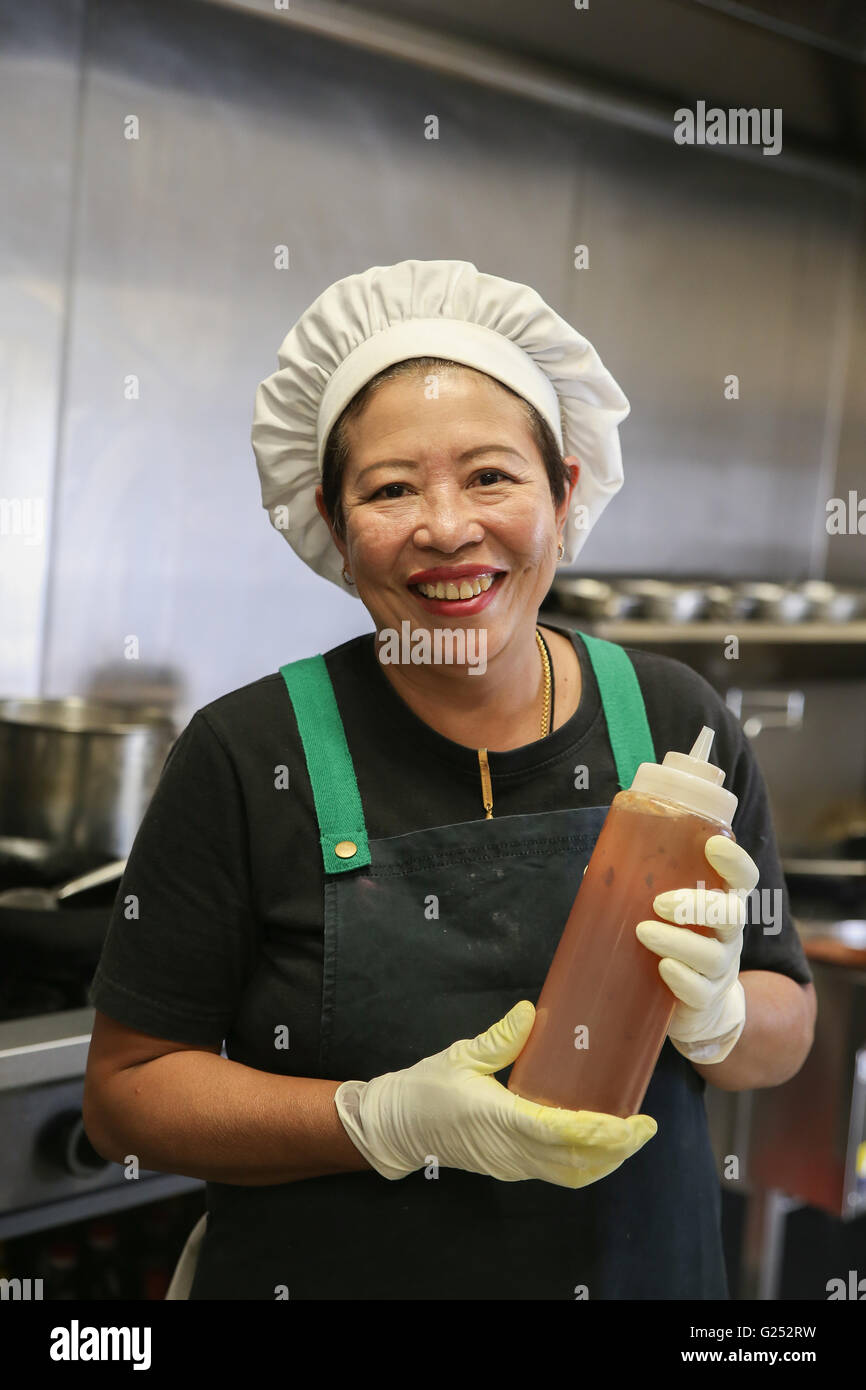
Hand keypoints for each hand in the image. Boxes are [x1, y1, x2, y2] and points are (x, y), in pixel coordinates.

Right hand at [334, 1001, 656, 1186]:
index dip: (601, 1132)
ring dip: (605, 1160)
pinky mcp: (510, 1168)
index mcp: (500, 1120)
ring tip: (630, 1137)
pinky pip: (556, 1174)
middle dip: (616, 1149)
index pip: (561, 1133)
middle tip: (645, 1127)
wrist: (395, 1127)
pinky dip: (584, 1164)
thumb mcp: (462, 1056)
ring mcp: (512, 1165)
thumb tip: (531, 1011)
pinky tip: (598, 1144)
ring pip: (570, 1174)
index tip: (632, 1122)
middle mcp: (511, 1151)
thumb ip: (500, 1039)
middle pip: (576, 1162)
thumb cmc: (425, 1088)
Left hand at [635, 835, 758, 1063]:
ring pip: (712, 955)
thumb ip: (637, 892)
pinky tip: (664, 969)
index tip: (712, 845)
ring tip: (643, 932)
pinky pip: (701, 992)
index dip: (735, 861)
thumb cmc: (675, 945)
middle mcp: (727, 936)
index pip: (742, 879)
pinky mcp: (706, 1001)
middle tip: (659, 903)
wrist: (696, 1008)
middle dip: (698, 905)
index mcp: (719, 905)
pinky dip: (683, 979)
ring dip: (678, 941)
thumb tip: (591, 871)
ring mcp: (720, 970)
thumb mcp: (664, 916)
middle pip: (733, 914)